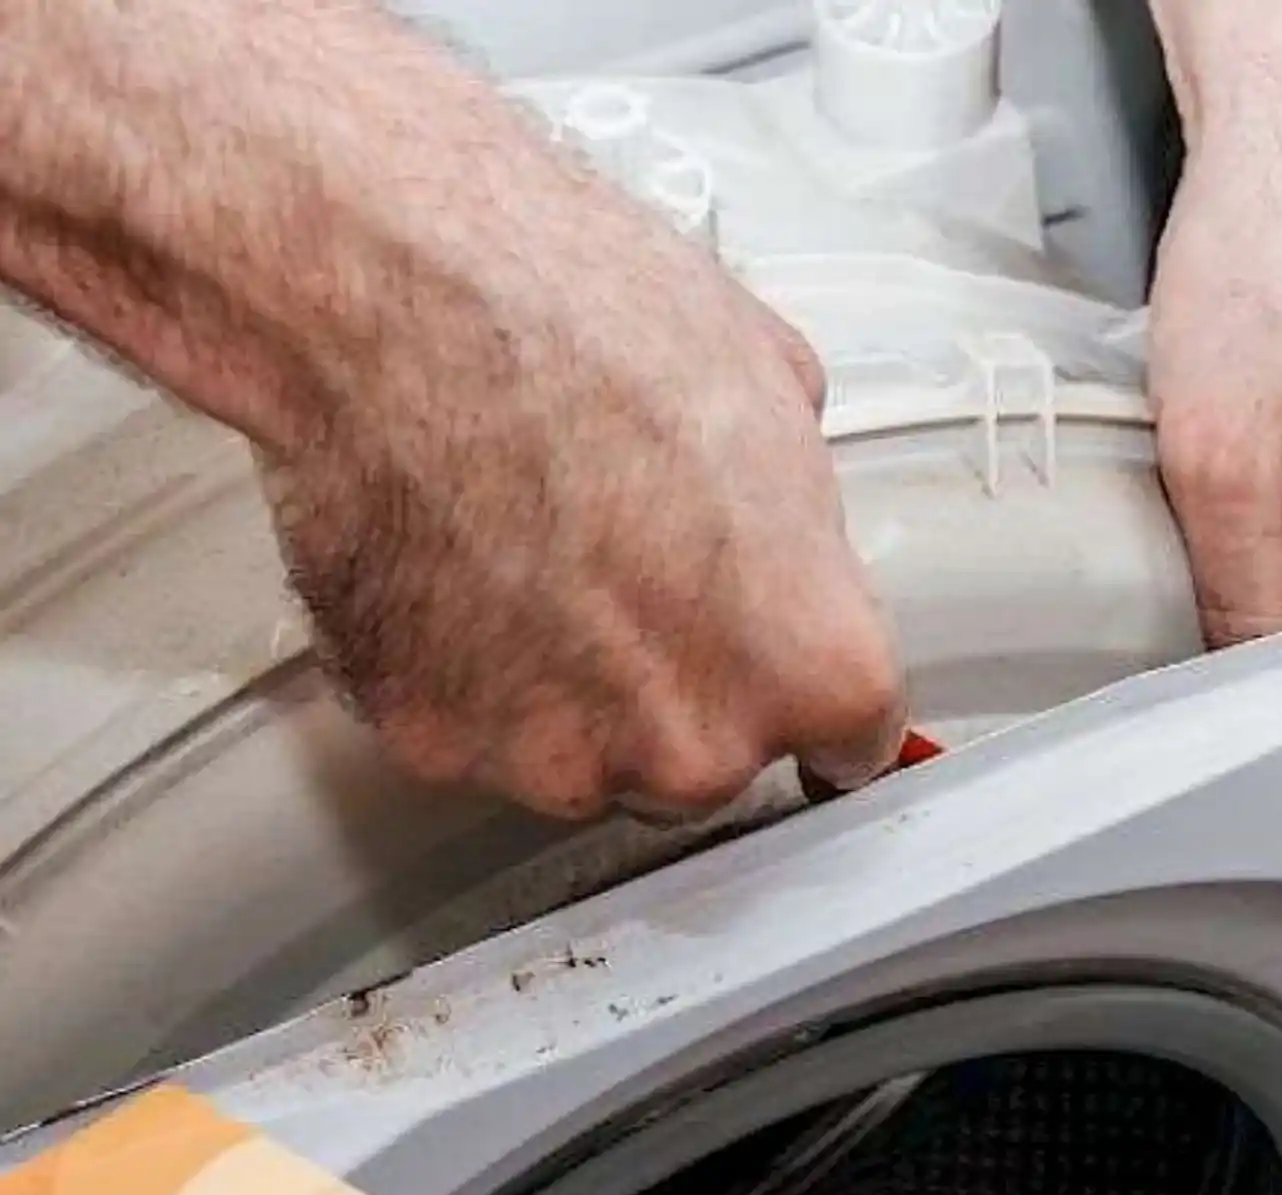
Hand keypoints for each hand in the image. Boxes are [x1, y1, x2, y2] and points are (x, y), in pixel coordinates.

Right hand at [262, 242, 906, 819]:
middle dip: (683, 679)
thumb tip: (778, 520)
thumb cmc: (577, 319)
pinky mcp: (432, 749)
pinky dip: (462, 673)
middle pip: (713, 755)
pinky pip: (472, 731)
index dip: (809, 686)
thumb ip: (795, 504)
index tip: (783, 672)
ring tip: (527, 544)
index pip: (853, 739)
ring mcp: (559, 763)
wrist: (383, 301)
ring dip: (571, 685)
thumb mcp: (768, 379)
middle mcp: (698, 745)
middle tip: (628, 560)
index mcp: (814, 663)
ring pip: (591, 756)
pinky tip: (452, 564)